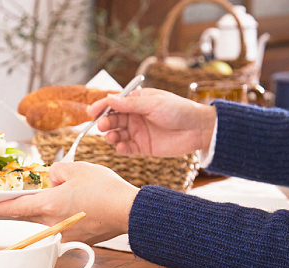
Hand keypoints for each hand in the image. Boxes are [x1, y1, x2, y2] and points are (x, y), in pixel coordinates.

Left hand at [0, 162, 138, 243]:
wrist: (129, 210)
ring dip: (50, 211)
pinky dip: (65, 218)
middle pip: (31, 216)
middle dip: (32, 204)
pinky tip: (79, 208)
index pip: (15, 208)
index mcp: (48, 205)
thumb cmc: (106, 189)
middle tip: (39, 192)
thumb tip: (53, 180)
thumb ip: (56, 172)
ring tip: (67, 198)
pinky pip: (63, 228)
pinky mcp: (79, 240)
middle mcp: (53, 224)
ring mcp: (66, 235)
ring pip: (47, 222)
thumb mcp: (77, 168)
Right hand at [88, 87, 216, 156]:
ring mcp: (138, 132)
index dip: (101, 107)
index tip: (91, 113)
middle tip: (102, 127)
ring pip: (117, 134)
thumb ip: (129, 104)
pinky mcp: (143, 147)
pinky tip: (121, 148)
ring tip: (112, 138)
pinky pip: (126, 148)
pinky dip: (121, 148)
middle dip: (105, 123)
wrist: (197, 129)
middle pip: (113, 119)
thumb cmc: (178, 110)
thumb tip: (109, 98)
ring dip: (111, 136)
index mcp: (137, 101)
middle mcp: (135, 116)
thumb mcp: (153, 104)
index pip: (114, 103)